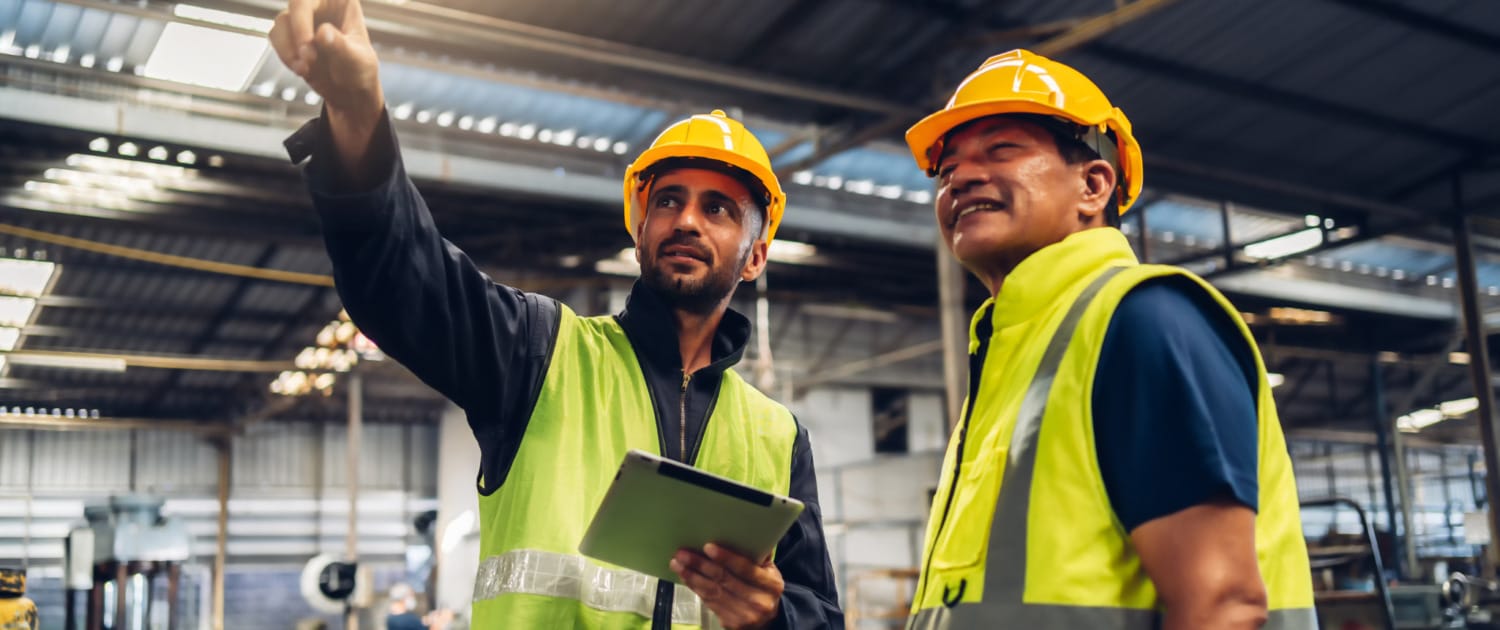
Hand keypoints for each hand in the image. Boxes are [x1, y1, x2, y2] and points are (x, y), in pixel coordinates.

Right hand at [269, 0, 382, 120]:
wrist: (349, 92)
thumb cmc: (359, 71)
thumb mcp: (356, 60)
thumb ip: (340, 46)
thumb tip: (322, 32)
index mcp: (341, 1)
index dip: (303, 19)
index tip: (308, 43)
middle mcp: (320, 4)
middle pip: (295, 6)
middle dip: (298, 35)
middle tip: (308, 61)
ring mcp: (304, 18)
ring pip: (281, 23)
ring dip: (288, 49)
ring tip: (305, 70)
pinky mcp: (291, 34)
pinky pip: (276, 37)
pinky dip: (285, 55)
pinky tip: (302, 70)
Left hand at [670, 543, 782, 628]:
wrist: (768, 620)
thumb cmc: (763, 588)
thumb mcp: (768, 571)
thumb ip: (757, 554)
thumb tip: (741, 531)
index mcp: (770, 584)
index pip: (745, 568)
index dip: (726, 557)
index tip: (707, 546)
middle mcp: (759, 601)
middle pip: (724, 580)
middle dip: (700, 565)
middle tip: (682, 553)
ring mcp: (745, 615)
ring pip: (713, 592)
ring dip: (692, 577)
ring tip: (677, 564)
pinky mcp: (731, 623)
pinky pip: (709, 602)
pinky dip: (695, 588)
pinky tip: (686, 577)